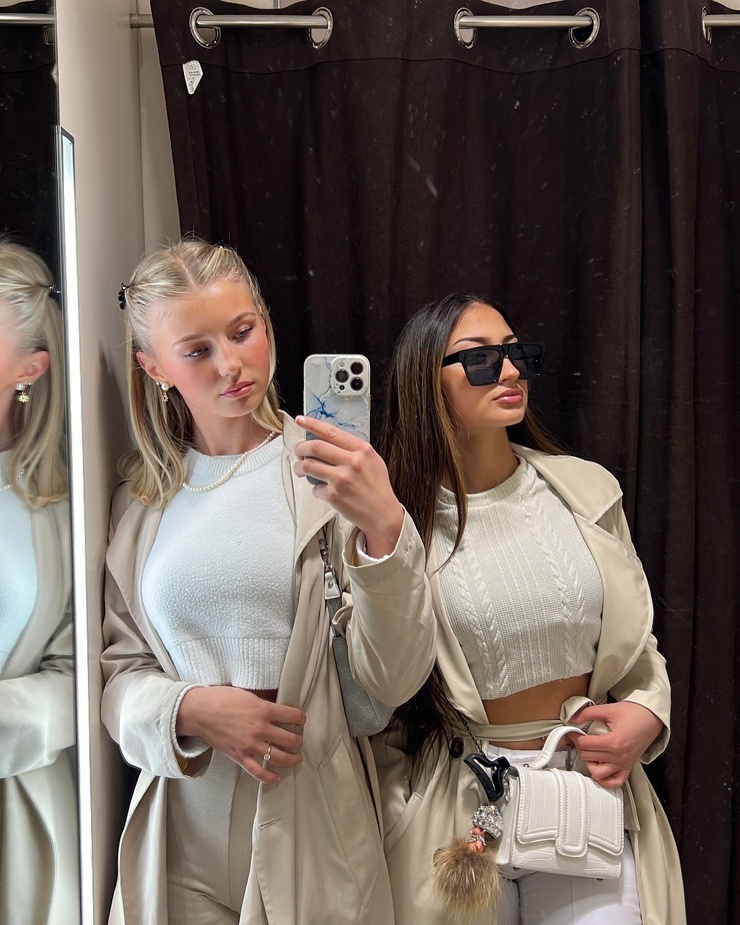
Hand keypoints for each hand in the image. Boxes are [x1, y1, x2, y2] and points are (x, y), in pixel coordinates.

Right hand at [176, 687, 305, 783]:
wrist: (201, 711)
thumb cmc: (222, 699)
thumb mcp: (248, 695)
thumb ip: (263, 704)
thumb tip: (276, 709)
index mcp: (264, 710)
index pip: (292, 715)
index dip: (300, 718)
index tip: (302, 720)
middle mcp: (260, 729)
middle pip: (289, 738)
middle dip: (298, 740)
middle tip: (299, 740)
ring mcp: (250, 745)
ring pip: (278, 757)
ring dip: (291, 759)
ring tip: (297, 758)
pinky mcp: (240, 756)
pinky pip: (257, 771)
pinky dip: (268, 777)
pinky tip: (276, 777)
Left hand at [294, 415, 404, 557]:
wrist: (382, 514)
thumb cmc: (377, 487)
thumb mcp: (372, 461)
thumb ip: (353, 450)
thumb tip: (328, 441)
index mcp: (362, 450)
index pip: (331, 432)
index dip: (312, 424)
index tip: (301, 420)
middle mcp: (352, 462)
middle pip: (315, 447)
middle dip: (301, 448)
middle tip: (298, 452)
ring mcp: (342, 479)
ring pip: (309, 466)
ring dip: (300, 467)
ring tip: (301, 470)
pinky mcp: (334, 496)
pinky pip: (314, 488)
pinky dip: (315, 489)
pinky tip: (323, 491)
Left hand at [570, 701, 663, 787]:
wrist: (651, 718)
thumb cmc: (634, 713)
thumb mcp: (609, 709)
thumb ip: (588, 713)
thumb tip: (573, 718)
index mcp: (613, 742)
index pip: (585, 744)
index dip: (575, 737)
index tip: (572, 731)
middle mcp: (619, 756)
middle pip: (589, 757)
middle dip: (580, 747)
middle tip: (579, 737)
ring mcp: (624, 764)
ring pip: (598, 773)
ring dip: (590, 763)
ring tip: (588, 751)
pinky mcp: (629, 767)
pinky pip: (615, 781)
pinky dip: (605, 779)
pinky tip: (599, 768)